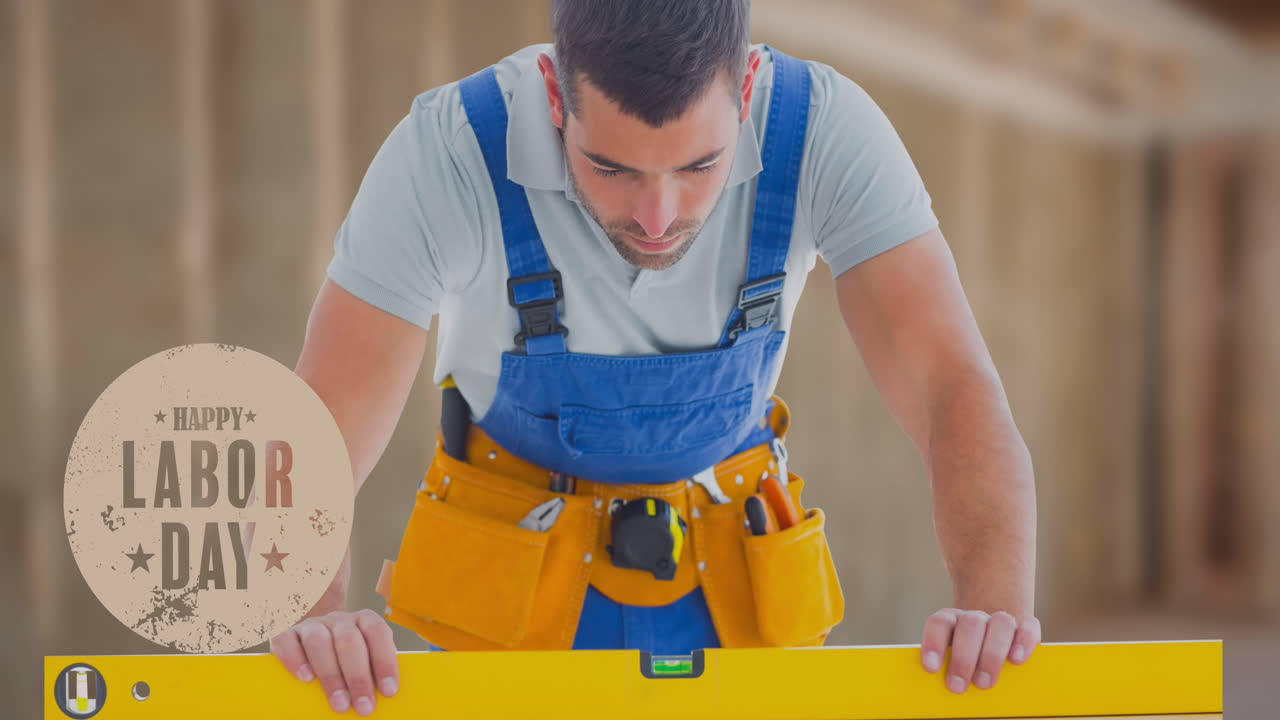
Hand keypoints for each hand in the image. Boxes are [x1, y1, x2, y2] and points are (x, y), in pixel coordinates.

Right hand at [270, 608, 400, 715]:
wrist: (312, 638)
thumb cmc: (346, 658)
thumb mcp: (365, 659)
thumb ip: (373, 672)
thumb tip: (384, 699)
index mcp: (364, 620)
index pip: (378, 634)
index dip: (385, 662)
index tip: (389, 691)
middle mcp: (339, 619)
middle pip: (349, 641)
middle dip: (358, 677)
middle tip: (364, 707)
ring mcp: (311, 625)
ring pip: (319, 641)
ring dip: (331, 675)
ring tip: (339, 703)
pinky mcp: (285, 634)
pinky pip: (287, 642)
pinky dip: (295, 660)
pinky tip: (306, 679)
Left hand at [919, 608, 1040, 692]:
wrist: (989, 639)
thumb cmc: (965, 659)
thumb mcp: (949, 662)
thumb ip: (944, 669)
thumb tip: (931, 696)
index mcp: (952, 621)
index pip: (940, 623)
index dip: (934, 643)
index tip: (930, 669)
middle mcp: (975, 617)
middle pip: (971, 625)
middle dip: (964, 658)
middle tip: (957, 687)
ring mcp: (1000, 619)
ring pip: (1001, 622)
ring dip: (992, 654)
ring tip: (985, 684)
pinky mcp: (1025, 626)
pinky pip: (1028, 626)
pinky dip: (1024, 642)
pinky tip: (1017, 661)